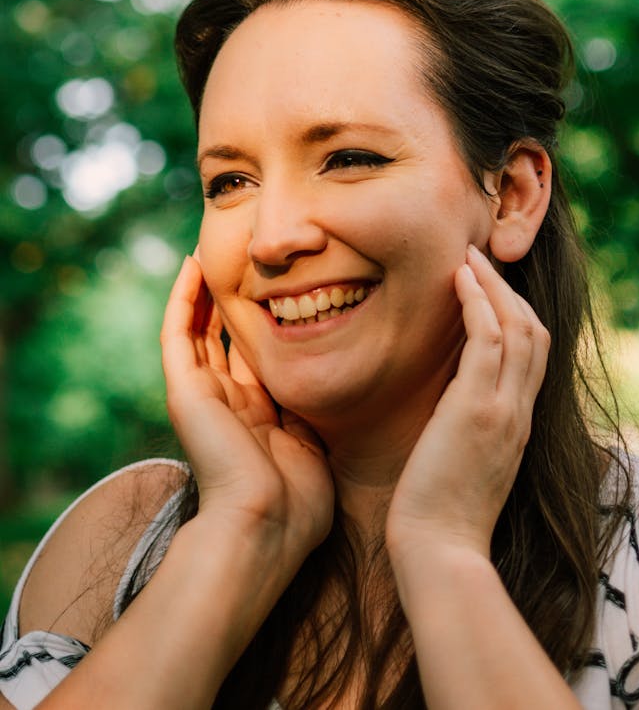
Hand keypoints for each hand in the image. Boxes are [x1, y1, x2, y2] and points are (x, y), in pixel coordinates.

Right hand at [161, 254, 333, 566]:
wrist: (266, 526)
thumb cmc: (297, 503)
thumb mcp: (311, 445)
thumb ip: (308, 413)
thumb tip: (321, 383)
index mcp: (254, 418)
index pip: (250, 358)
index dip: (259, 324)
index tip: (275, 288)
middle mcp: (224, 402)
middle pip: (219, 339)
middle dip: (229, 300)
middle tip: (240, 258)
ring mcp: (200, 395)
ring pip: (195, 329)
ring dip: (203, 289)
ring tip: (211, 249)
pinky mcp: (184, 390)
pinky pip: (177, 333)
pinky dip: (183, 298)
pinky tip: (193, 265)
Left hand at [386, 245, 549, 562]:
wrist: (441, 553)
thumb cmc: (440, 516)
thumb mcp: (466, 463)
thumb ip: (470, 428)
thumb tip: (449, 403)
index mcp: (519, 424)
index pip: (534, 354)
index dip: (517, 313)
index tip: (490, 287)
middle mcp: (521, 412)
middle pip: (534, 331)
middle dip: (509, 289)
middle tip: (481, 258)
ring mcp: (503, 409)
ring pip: (517, 327)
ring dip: (493, 285)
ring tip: (467, 256)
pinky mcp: (478, 410)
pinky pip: (488, 340)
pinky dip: (478, 303)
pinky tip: (459, 280)